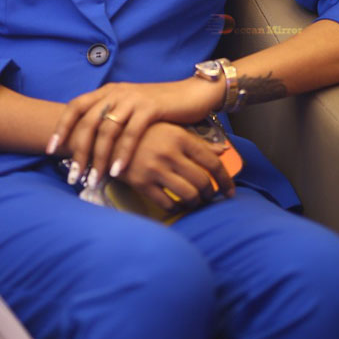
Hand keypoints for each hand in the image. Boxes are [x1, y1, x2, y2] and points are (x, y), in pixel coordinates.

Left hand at [48, 77, 222, 186]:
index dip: (61, 127)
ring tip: (93, 178)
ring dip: (98, 157)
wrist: (193, 93)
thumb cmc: (160, 107)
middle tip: (72, 175)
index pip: (75, 106)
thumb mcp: (130, 109)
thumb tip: (89, 143)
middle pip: (88, 122)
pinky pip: (131, 133)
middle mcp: (116, 92)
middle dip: (78, 150)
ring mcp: (133, 99)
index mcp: (108, 91)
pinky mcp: (151, 108)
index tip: (50, 149)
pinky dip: (122, 154)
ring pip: (107, 130)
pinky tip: (118, 171)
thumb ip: (111, 118)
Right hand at [119, 122, 235, 212]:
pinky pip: (167, 204)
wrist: (107, 136)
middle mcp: (169, 153)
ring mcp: (154, 169)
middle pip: (202, 181)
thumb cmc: (143, 132)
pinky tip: (177, 205)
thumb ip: (197, 141)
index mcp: (179, 137)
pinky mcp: (141, 184)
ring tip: (195, 202)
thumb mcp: (171, 129)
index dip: (225, 179)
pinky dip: (176, 208)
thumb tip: (222, 152)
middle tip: (210, 196)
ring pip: (187, 195)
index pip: (212, 162)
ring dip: (196, 202)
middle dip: (210, 193)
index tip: (230, 191)